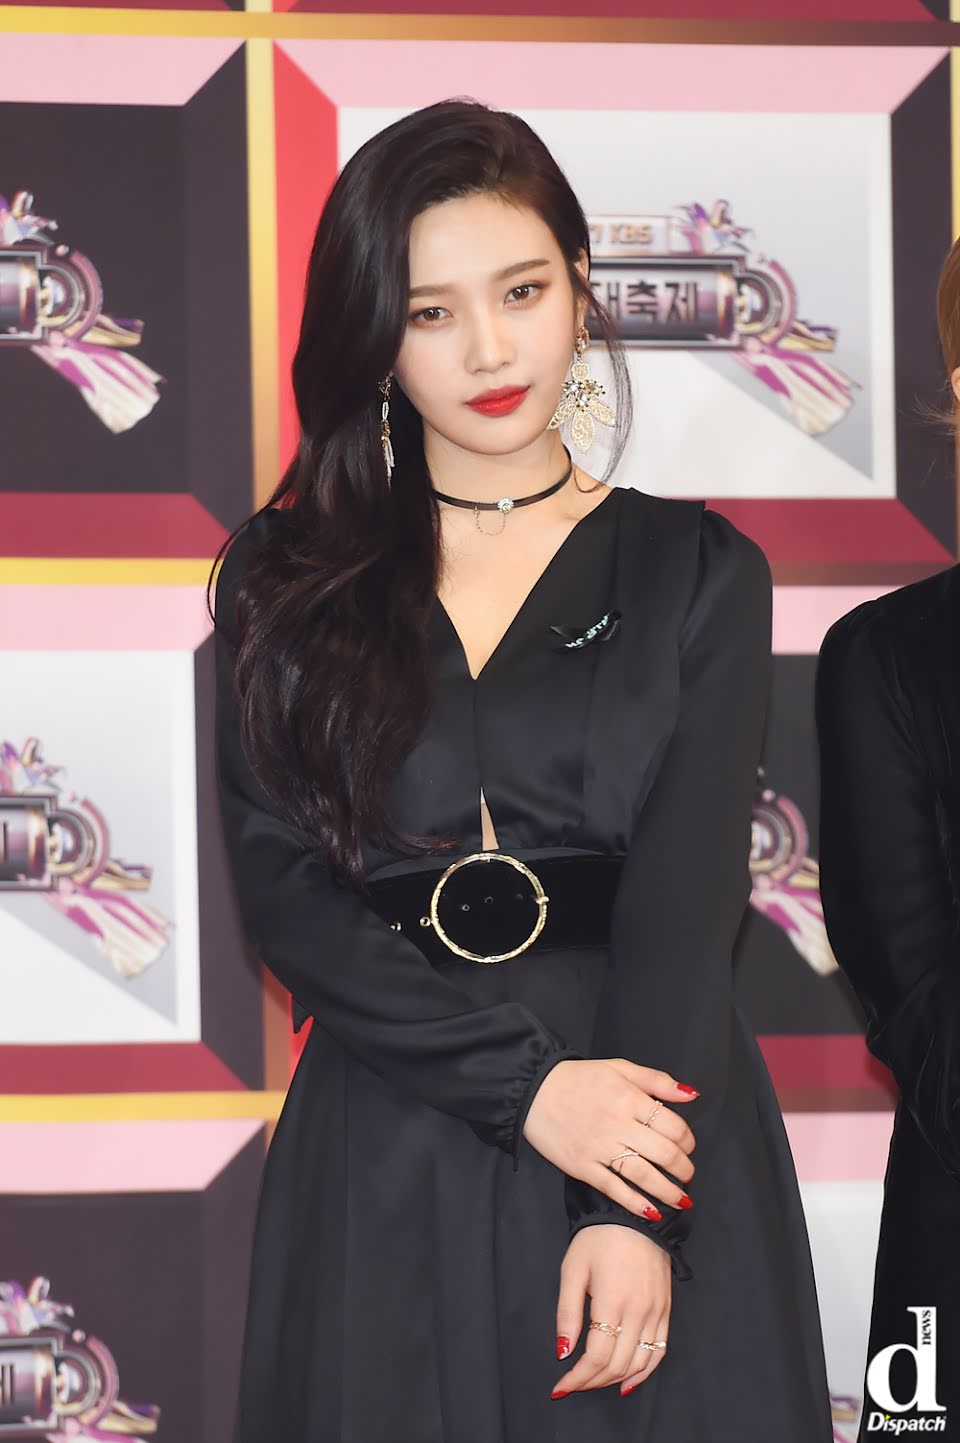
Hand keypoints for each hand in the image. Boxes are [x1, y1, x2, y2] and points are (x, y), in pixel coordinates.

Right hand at [522, 1058, 696, 1218]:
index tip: (688, 1146)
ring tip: (682, 1199)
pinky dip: (635, 1203)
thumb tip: (691, 1094)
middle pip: (664, 1153)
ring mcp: (599, 1148)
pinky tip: (651, 1211)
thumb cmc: (578, 1079)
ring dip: (668, 1191)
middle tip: (688, 1173)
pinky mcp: (582, 1166)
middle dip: (684, 1168)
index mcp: (629, 1098)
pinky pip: (614, 1188)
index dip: (687, 1140)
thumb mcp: (620, 1068)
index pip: (673, 1126)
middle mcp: (617, 1124)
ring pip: (643, 1175)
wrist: (533, 1089)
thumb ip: (658, 1080)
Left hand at [552, 1225, 670, 1397]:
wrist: (634, 1215)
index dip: (577, 1378)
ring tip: (593, 1382)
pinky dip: (644, 1371)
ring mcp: (656, 1312)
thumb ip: (567, 1314)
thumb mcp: (573, 1270)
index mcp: (613, 1301)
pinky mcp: (666, 1310)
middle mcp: (639, 1311)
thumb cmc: (598, 1238)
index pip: (597, 1357)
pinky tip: (628, 1381)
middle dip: (591, 1382)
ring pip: (639, 1363)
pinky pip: (659, 1350)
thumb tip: (563, 1353)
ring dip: (615, 1380)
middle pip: (617, 1365)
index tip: (560, 1387)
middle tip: (572, 1385)